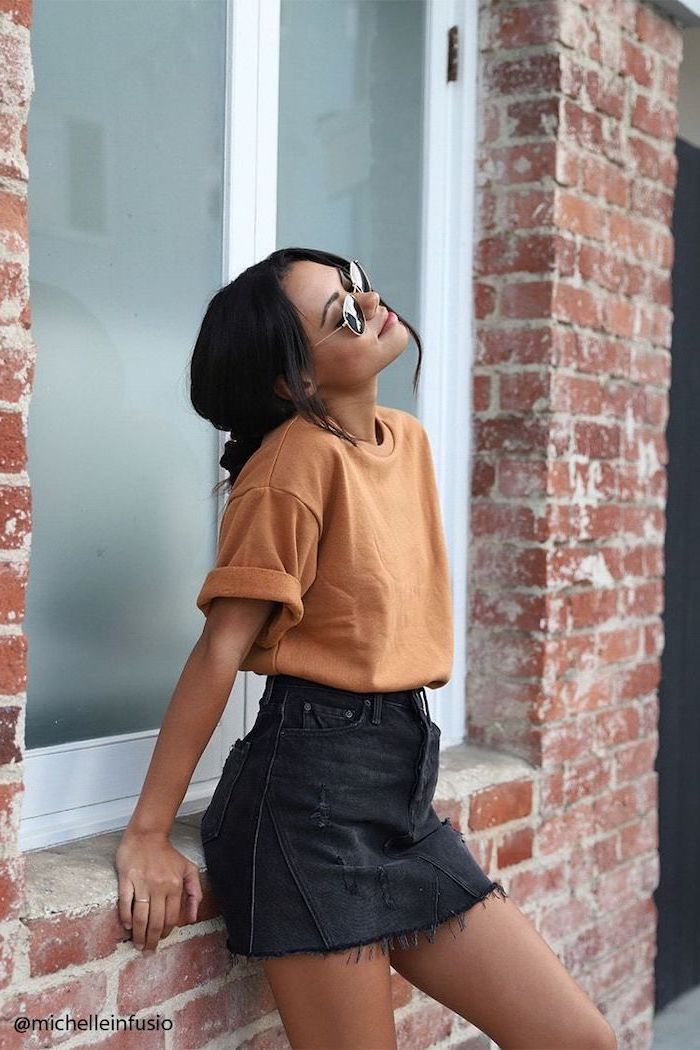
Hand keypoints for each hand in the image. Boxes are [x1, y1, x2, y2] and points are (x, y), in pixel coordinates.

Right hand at [115, 827, 202, 952]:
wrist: (147, 834)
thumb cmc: (167, 854)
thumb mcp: (188, 869)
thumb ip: (194, 892)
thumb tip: (192, 917)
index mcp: (175, 885)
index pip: (171, 917)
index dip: (166, 931)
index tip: (161, 938)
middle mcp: (160, 886)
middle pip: (155, 921)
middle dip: (152, 939)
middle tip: (147, 950)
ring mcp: (142, 883)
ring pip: (141, 916)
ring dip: (139, 934)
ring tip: (137, 944)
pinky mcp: (126, 879)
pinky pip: (126, 903)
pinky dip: (126, 917)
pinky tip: (127, 926)